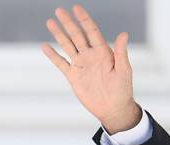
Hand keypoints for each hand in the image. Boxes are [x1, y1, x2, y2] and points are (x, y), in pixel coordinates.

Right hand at [41, 4, 141, 132]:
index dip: (84, 20)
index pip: (92, 32)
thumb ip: (121, 52)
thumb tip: (124, 34)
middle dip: (69, 23)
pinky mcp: (73, 76)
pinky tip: (45, 46)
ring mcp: (81, 65)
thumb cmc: (123, 90)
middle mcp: (91, 56)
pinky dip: (53, 55)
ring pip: (68, 46)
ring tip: (50, 22)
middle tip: (59, 10)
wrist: (114, 109)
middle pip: (77, 35)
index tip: (77, 8)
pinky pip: (61, 63)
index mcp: (103, 53)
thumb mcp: (123, 70)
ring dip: (59, 34)